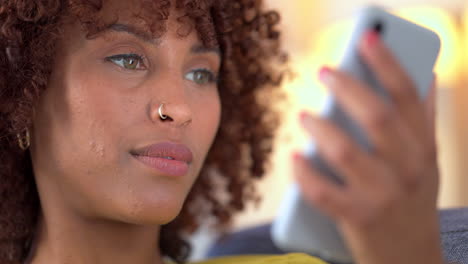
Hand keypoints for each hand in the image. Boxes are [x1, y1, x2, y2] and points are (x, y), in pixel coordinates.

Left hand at [292, 30, 442, 263]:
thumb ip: (424, 123)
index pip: (408, 96)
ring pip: (345, 152)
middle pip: (377, 117)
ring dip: (320, 129)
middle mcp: (408, 170)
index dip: (387, 63)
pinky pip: (322, 192)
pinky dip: (303, 173)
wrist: (411, 259)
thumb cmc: (412, 201)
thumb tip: (424, 77)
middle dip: (348, 88)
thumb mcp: (427, 163)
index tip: (366, 38)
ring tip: (304, 115)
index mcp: (424, 149)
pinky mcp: (357, 219)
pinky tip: (293, 158)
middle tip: (324, 70)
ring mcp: (383, 196)